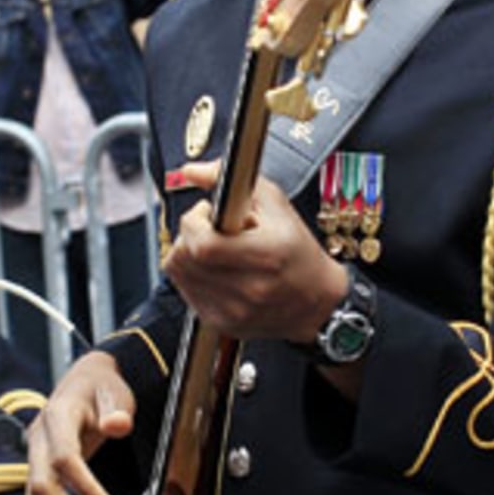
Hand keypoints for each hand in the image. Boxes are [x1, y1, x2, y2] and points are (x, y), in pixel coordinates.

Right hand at [26, 351, 135, 494]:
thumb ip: (118, 410)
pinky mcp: (39, 466)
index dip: (85, 488)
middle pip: (42, 486)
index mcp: (58, 415)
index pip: (64, 458)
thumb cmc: (101, 388)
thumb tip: (117, 425)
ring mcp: (35, 452)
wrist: (85, 382)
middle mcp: (40, 436)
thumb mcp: (117, 392)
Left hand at [163, 162, 346, 342]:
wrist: (314, 302)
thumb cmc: (298, 253)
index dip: (194, 222)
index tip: (206, 213)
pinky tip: (215, 268)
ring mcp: (233, 310)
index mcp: (266, 256)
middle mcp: (249, 288)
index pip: (203, 245)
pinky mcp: (221, 322)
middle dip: (188, 234)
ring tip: (214, 248)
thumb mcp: (277, 206)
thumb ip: (234, 181)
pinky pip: (186, 291)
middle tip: (210, 228)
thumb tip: (193, 171)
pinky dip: (193, 274)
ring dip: (188, 253)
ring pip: (179, 273)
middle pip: (183, 258)